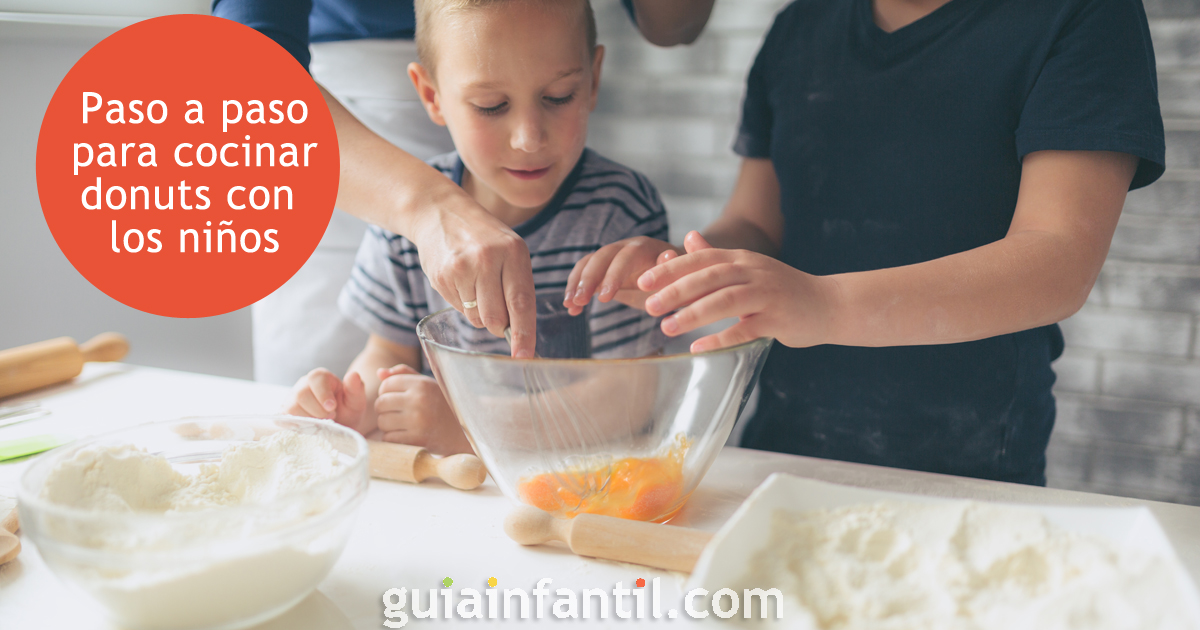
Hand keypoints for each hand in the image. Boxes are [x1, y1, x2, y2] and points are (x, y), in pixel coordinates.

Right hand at [286, 368, 370, 433]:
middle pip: (301, 394)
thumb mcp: (356, 400)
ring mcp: (291, 399)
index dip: (323, 394)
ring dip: (309, 420)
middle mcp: (303, 385)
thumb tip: (353, 375)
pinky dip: (298, 426)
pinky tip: (311, 428)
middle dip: (318, 410)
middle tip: (331, 417)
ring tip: (322, 422)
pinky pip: (284, 419)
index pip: (315, 379)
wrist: (340, 424)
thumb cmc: (347, 410)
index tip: (333, 408)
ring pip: (291, 408)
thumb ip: (356, 388)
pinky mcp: (285, 413)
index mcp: (320, 377)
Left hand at [374, 364, 472, 454]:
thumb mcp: (428, 384)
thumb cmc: (442, 405)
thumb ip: (404, 374)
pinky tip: (406, 435)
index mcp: (421, 384)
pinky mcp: (416, 440)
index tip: (397, 399)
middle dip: (385, 410)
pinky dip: (393, 438)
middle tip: (398, 413)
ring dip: (388, 425)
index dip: (387, 393)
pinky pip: (388, 438)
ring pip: (382, 422)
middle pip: (380, 404)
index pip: (386, 385)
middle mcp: (419, 400)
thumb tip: (379, 373)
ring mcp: (417, 421)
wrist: (464, 432)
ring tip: (403, 424)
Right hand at [410, 193, 535, 357]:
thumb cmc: (483, 237)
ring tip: (476, 285)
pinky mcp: (442, 276)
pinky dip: (461, 302)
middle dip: (498, 325)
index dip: (524, 334)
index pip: (521, 302)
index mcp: (514, 252)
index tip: (525, 356)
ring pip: (476, 318)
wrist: (440, 213)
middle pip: (495, 318)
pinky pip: (457, 309)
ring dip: (479, 313)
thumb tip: (517, 331)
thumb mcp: (510, 250)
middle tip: (496, 310)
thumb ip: (517, 286)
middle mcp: (488, 259)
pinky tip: (460, 280)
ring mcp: (462, 267)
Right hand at [563, 236, 680, 314]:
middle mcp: (626, 247)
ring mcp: (612, 256)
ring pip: (589, 263)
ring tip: (570, 305)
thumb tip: (668, 256)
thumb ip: (672, 269)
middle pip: (601, 257)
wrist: (673, 278)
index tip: (604, 299)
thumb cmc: (677, 281)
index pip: (626, 256)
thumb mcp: (677, 280)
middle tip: (579, 302)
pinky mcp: (603, 268)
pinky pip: (584, 274)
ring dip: (576, 283)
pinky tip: (571, 309)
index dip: (613, 275)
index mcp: (645, 248)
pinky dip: (575, 289)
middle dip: (588, 279)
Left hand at [638, 231, 838, 351]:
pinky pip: (745, 329)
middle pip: (710, 277)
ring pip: (725, 300)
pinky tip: (698, 348)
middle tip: (649, 306)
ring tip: (667, 327)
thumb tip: (688, 237)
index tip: (643, 281)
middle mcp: (754, 272)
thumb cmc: (782, 290)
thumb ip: (717, 256)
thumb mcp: (749, 268)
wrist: (829, 304)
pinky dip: (720, 339)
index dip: (671, 269)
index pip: (701, 259)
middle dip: (676, 291)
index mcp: (743, 259)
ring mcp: (767, 295)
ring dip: (693, 314)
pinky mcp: (778, 320)